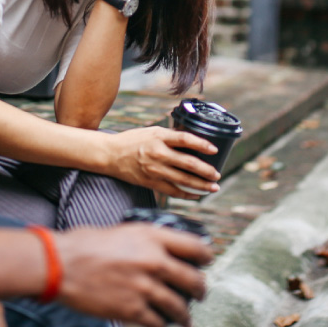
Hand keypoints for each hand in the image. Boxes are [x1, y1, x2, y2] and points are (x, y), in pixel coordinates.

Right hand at [55, 224, 211, 326]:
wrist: (61, 264)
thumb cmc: (84, 245)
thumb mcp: (122, 231)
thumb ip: (144, 240)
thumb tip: (156, 248)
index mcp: (152, 237)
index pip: (195, 247)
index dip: (206, 256)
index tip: (207, 262)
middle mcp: (154, 261)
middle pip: (194, 279)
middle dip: (201, 290)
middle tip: (200, 293)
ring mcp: (145, 287)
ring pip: (179, 306)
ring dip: (185, 314)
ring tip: (185, 318)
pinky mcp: (133, 309)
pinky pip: (158, 322)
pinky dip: (161, 325)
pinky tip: (161, 325)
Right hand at [102, 127, 220, 198]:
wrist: (110, 154)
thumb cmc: (132, 140)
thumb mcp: (152, 131)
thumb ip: (170, 135)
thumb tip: (192, 137)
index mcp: (159, 137)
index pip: (185, 139)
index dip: (202, 144)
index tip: (214, 150)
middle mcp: (158, 153)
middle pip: (188, 163)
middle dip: (206, 171)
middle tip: (217, 174)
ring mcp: (154, 169)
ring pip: (183, 180)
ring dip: (201, 185)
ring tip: (213, 187)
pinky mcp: (150, 182)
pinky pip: (172, 191)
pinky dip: (186, 194)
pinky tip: (196, 195)